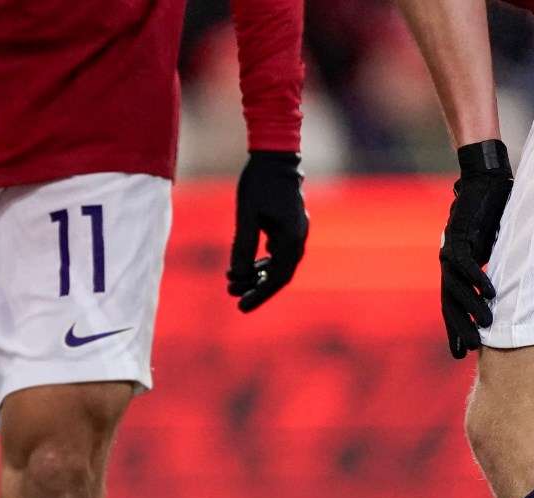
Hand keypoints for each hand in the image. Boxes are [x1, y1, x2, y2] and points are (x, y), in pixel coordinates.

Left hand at [226, 151, 308, 312]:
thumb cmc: (259, 183)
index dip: (259, 295)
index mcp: (292, 238)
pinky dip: (264, 263)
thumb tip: (238, 276)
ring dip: (259, 276)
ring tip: (235, 283)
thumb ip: (243, 247)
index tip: (240, 307)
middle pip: (280, 275)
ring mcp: (296, 231)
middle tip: (235, 299)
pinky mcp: (290, 224)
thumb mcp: (246, 217)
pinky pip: (279, 252)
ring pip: (280, 264)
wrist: (275, 155)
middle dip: (257, 289)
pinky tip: (248, 267)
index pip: (277, 278)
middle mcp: (298, 237)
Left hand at [438, 139, 512, 358]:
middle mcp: (448, 264)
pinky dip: (479, 280)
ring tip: (486, 326)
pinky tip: (491, 295)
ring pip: (459, 288)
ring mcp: (452, 251)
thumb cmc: (491, 216)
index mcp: (453, 269)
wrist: (484, 182)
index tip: (460, 353)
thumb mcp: (491, 249)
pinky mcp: (461, 237)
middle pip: (451, 304)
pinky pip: (469, 265)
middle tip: (470, 350)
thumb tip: (504, 291)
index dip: (455, 329)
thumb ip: (492, 268)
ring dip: (472, 308)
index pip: (451, 306)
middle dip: (460, 328)